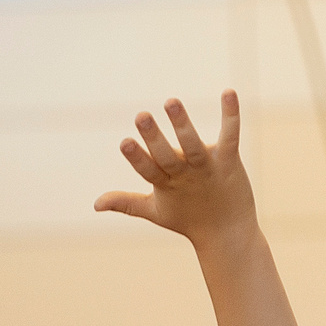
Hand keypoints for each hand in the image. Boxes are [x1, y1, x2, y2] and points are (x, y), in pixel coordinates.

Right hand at [93, 93, 257, 247]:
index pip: (147, 170)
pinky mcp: (229, 161)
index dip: (137, 158)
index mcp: (165, 184)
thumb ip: (126, 202)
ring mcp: (206, 168)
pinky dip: (230, 115)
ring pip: (193, 145)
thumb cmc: (188, 219)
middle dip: (154, 138)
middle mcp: (184, 175)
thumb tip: (94, 204)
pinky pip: (230, 136)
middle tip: (141, 116)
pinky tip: (229, 92)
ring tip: (171, 102)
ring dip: (182, 124)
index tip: (124, 142)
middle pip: (167, 157)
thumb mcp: (155, 210)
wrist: (228, 233)